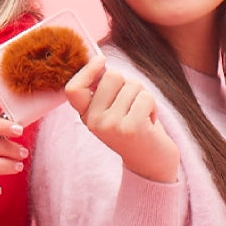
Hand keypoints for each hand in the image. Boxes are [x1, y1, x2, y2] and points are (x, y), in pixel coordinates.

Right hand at [63, 56, 179, 183]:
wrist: (151, 166)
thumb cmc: (135, 130)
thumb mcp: (112, 111)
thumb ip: (104, 90)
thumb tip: (98, 60)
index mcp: (86, 116)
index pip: (73, 89)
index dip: (87, 70)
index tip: (101, 61)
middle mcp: (94, 122)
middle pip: (111, 76)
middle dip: (128, 84)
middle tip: (132, 104)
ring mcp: (111, 125)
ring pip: (132, 85)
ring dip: (143, 97)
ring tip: (141, 116)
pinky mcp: (131, 128)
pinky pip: (145, 97)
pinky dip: (152, 105)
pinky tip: (150, 122)